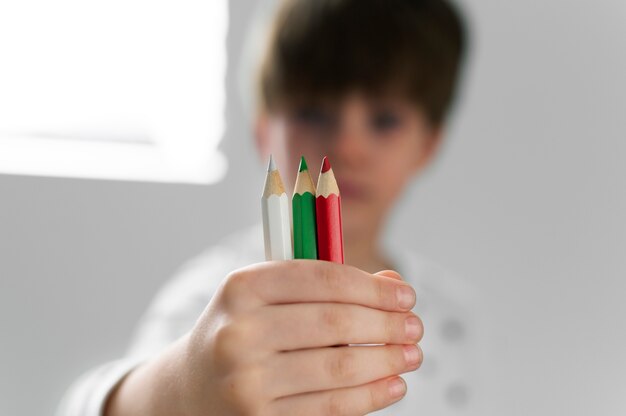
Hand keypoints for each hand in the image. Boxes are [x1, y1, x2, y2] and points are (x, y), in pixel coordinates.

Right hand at [106, 261, 422, 415]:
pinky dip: (370, 396)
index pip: (322, 278)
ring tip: (412, 355)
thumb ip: (328, 284)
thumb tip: (393, 282)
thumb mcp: (270, 297)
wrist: (192, 388)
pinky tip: (392, 385)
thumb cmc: (243, 331)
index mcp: (242, 287)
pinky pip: (330, 408)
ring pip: (338, 368)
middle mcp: (239, 333)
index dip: (373, 287)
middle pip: (334, 323)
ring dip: (387, 361)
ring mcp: (246, 382)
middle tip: (416, 328)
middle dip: (387, 324)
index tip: (406, 294)